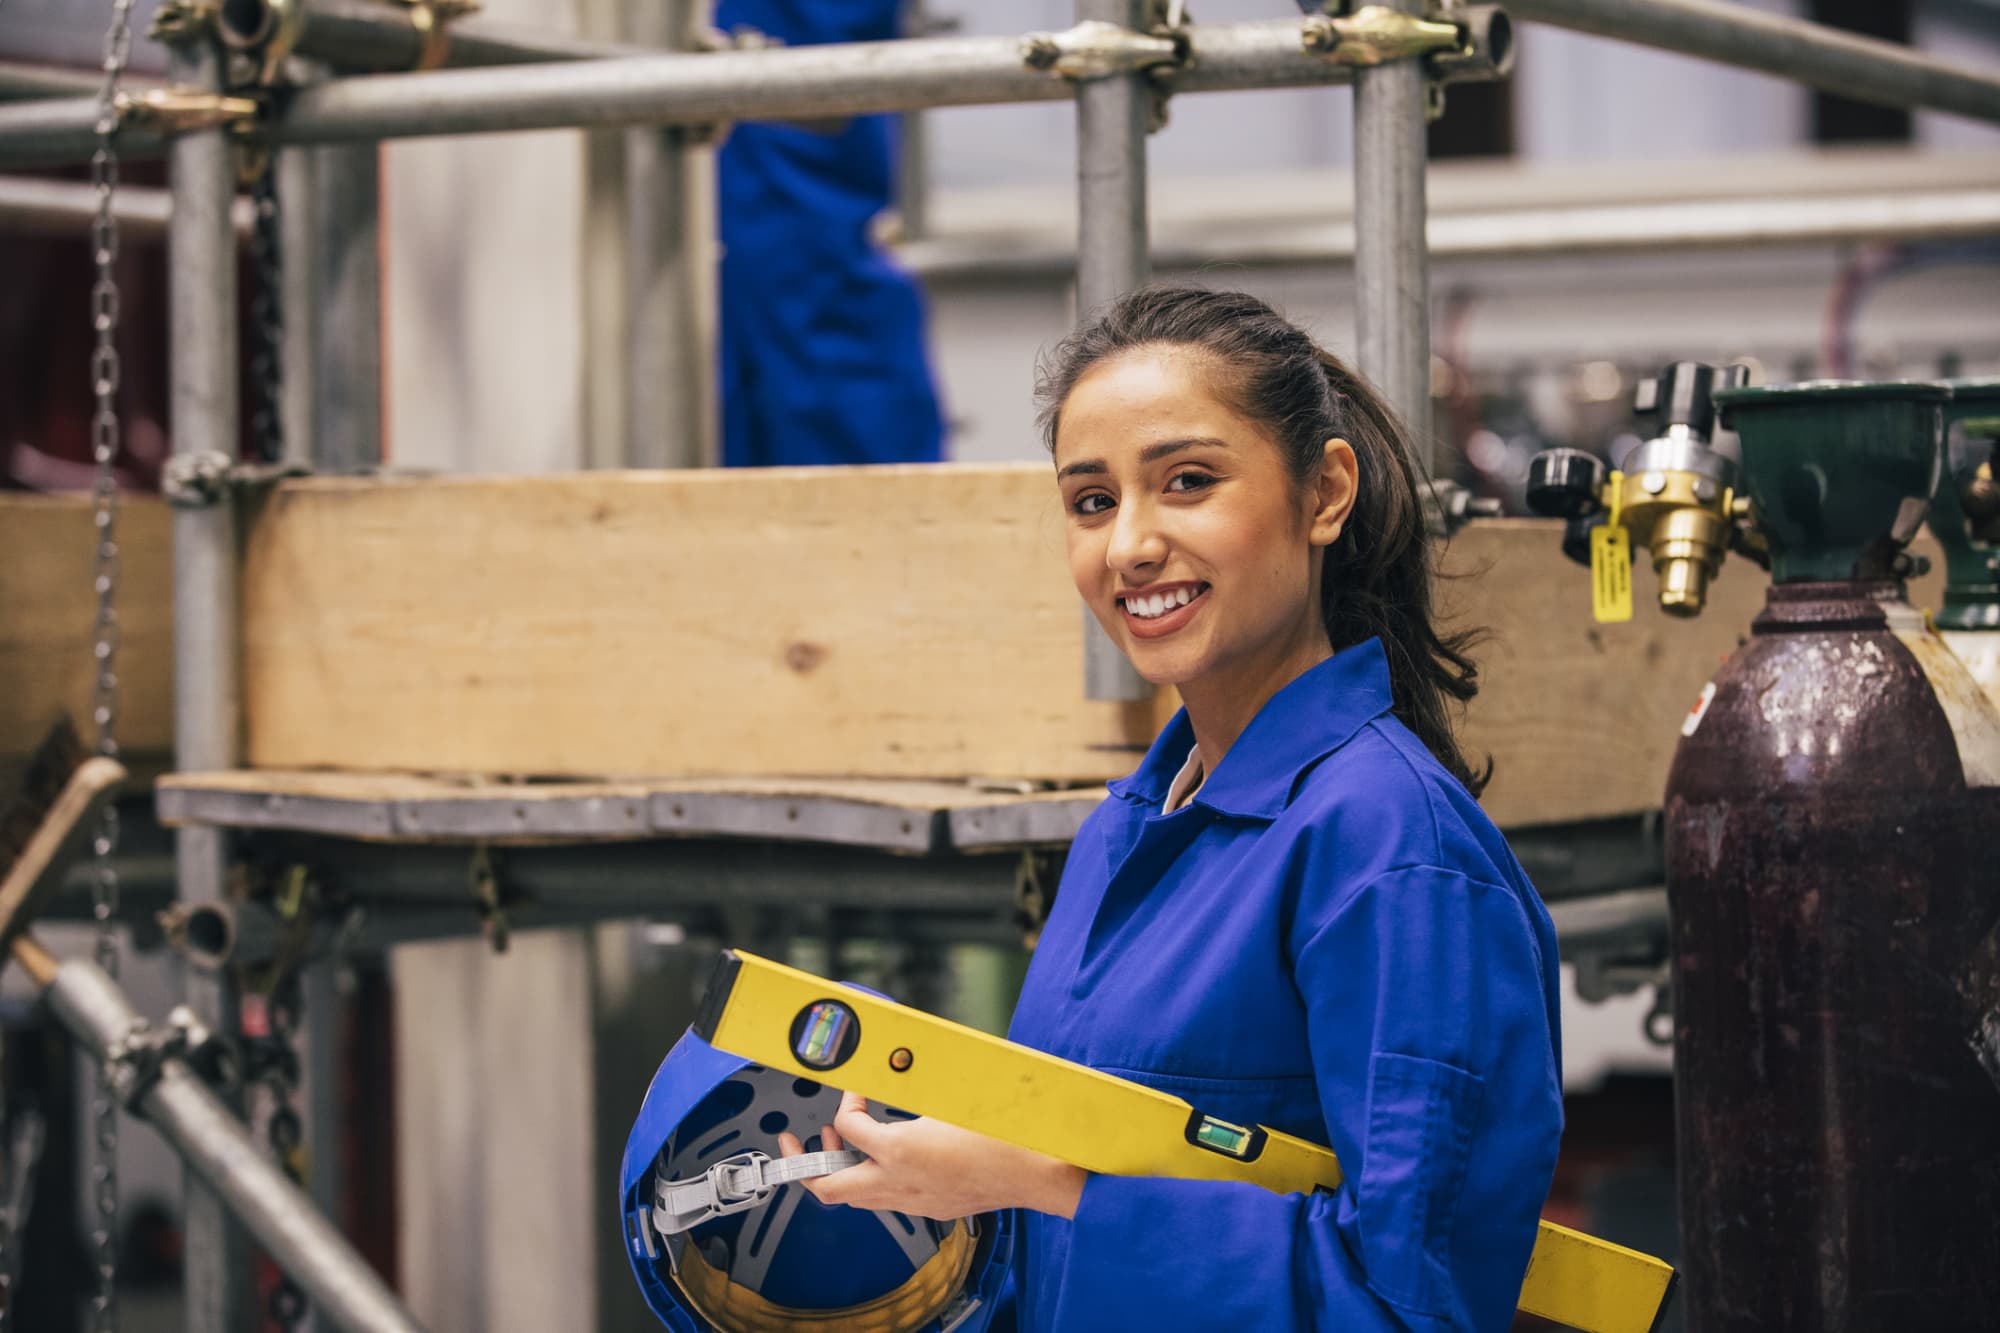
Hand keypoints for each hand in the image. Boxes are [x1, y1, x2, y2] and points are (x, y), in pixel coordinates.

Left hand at [776, 1091, 1085, 1220]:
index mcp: (900, 1152)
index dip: (845, 1102)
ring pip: (854, 1198)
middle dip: (804, 1166)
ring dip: (839, 1171)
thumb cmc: (1002, 1134)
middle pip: (828, 1190)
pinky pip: (885, 1199)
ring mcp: (912, 1202)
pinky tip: (885, 1158)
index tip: (854, 1087)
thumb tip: (894, 1062)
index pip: (848, 1127)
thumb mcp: (950, 1098)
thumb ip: (913, 1086)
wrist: (1037, 1172)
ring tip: (839, 1146)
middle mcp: (898, 1184)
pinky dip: (872, 1178)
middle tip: (797, 1142)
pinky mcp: (929, 1208)